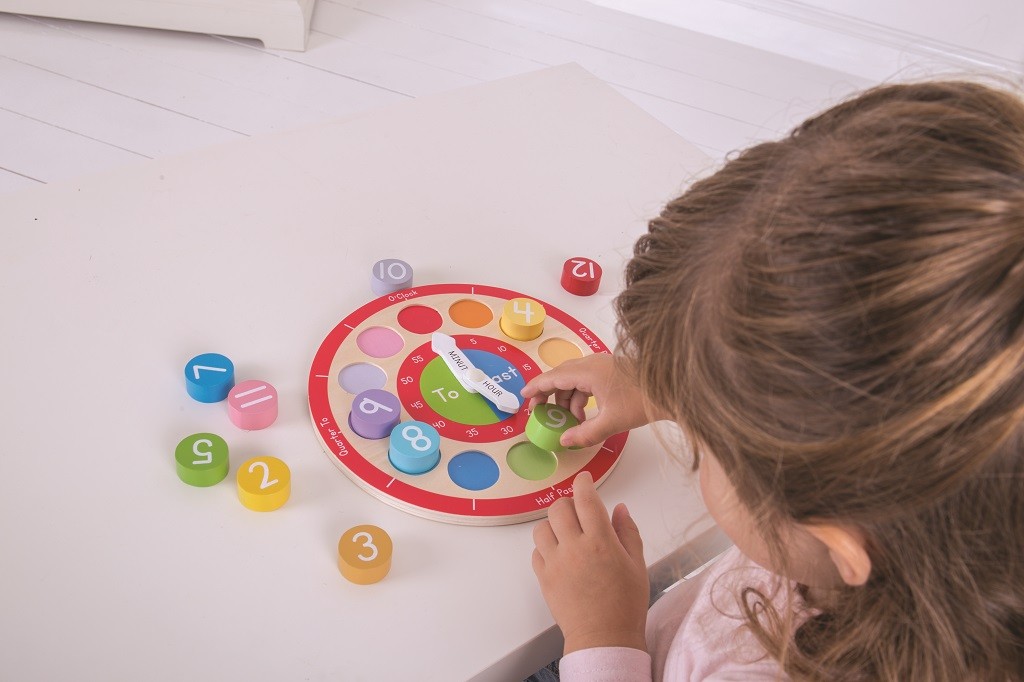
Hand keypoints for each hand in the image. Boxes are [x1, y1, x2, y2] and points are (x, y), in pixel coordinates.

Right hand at [520, 353, 651, 447]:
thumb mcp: (612, 422)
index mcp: (588, 371)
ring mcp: (602, 365)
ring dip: (567, 399)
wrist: (673, 388)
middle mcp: (592, 363)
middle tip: (540, 413)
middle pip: (560, 376)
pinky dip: (580, 397)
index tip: (524, 396)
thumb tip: (564, 440)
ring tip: (570, 422)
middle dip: (549, 395)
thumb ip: (585, 433)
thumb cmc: (644, 400)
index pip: (552, 377)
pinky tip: (585, 415)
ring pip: (573, 380)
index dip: (536, 387)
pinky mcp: (610, 370)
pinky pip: (586, 381)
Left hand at [532, 471, 648, 654]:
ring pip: (542, 527)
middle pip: (559, 508)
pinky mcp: (543, 577)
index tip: (584, 479)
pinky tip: (559, 554)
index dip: (584, 484)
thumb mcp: (636, 564)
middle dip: (568, 503)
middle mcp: (575, 547)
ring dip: (553, 524)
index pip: (587, 500)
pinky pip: (536, 551)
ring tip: (566, 534)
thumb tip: (620, 508)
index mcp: (601, 541)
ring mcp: (555, 562)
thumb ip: (627, 532)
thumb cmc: (625, 603)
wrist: (604, 637)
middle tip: (578, 511)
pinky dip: (545, 547)